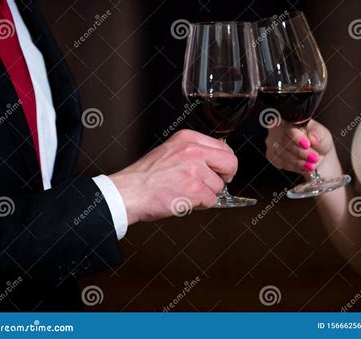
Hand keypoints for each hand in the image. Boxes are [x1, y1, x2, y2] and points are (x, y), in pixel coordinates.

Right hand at [109, 129, 237, 223]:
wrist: (130, 192)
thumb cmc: (146, 176)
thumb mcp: (170, 150)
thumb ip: (193, 151)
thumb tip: (215, 160)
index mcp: (188, 138)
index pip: (224, 147)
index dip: (224, 162)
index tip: (220, 169)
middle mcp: (193, 151)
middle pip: (230, 163)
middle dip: (225, 176)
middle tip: (214, 183)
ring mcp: (195, 170)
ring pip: (219, 185)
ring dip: (207, 193)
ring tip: (187, 191)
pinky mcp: (195, 189)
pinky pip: (211, 200)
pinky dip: (201, 205)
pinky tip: (185, 199)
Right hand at [265, 119, 335, 174]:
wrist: (316, 155)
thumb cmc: (318, 141)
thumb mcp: (323, 135)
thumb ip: (319, 135)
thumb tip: (313, 138)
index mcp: (290, 119)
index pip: (288, 125)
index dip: (296, 136)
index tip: (307, 144)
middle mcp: (278, 128)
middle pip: (284, 140)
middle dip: (300, 151)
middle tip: (314, 157)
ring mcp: (273, 142)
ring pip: (281, 153)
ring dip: (298, 161)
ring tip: (311, 165)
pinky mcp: (272, 155)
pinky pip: (280, 162)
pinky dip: (293, 166)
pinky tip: (303, 167)